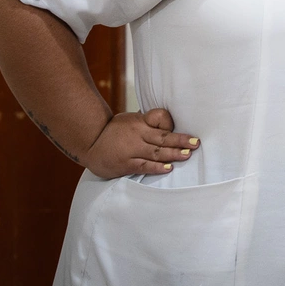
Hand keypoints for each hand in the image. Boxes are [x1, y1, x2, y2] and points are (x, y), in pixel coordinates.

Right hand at [84, 108, 198, 178]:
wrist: (89, 143)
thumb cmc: (114, 131)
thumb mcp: (130, 120)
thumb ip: (147, 121)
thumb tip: (168, 119)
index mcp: (140, 122)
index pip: (159, 117)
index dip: (169, 122)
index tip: (180, 127)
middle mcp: (137, 134)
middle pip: (163, 137)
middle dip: (180, 140)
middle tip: (195, 143)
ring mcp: (132, 150)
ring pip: (156, 152)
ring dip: (173, 154)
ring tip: (187, 155)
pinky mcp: (125, 164)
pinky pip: (144, 166)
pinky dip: (157, 167)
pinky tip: (168, 168)